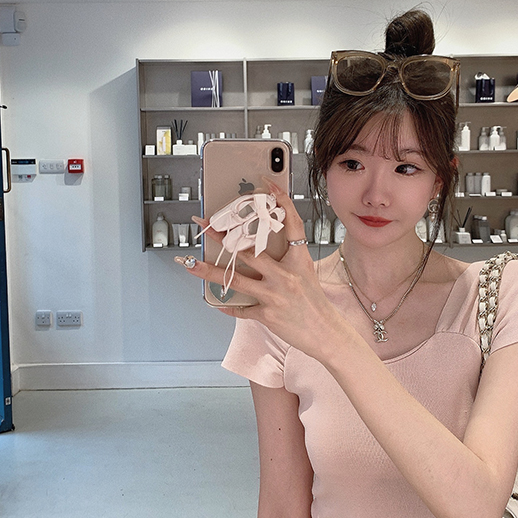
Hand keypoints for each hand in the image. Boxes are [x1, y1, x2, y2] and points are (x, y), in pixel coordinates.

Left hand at [177, 185, 350, 361]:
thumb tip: (257, 247)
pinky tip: (216, 302)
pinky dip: (228, 306)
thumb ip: (285, 259)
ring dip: (209, 271)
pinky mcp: (268, 314)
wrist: (327, 333)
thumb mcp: (306, 273)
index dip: (281, 201)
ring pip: (235, 280)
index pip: (291, 224)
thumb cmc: (315, 302)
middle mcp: (286, 276)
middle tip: (207, 225)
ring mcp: (275, 295)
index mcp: (299, 260)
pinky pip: (241, 309)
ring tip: (190, 264)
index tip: (267, 184)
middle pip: (249, 251)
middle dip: (224, 237)